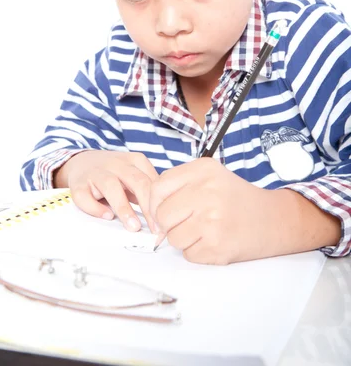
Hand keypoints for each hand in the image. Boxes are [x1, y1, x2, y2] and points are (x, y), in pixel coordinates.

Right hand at [55, 151, 158, 233]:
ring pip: (111, 187)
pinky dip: (95, 208)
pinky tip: (106, 216)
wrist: (82, 161)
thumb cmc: (113, 173)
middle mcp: (116, 164)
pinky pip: (85, 196)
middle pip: (137, 181)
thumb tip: (162, 217)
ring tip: (133, 226)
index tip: (165, 223)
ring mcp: (96, 172)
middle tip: (155, 228)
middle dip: (147, 206)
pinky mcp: (78, 184)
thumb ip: (145, 190)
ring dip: (124, 207)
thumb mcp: (133, 175)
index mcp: (134, 161)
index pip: (152, 181)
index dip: (160, 203)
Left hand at [149, 158, 275, 264]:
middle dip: (170, 224)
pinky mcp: (217, 245)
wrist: (275, 219)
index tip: (164, 210)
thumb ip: (179, 186)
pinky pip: (188, 254)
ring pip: (173, 238)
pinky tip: (214, 240)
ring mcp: (212, 219)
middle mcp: (207, 191)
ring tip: (205, 230)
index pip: (158, 187)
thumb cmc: (236, 199)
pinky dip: (198, 252)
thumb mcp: (210, 177)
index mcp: (203, 170)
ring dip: (184, 239)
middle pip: (163, 215)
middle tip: (189, 222)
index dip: (155, 203)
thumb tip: (149, 211)